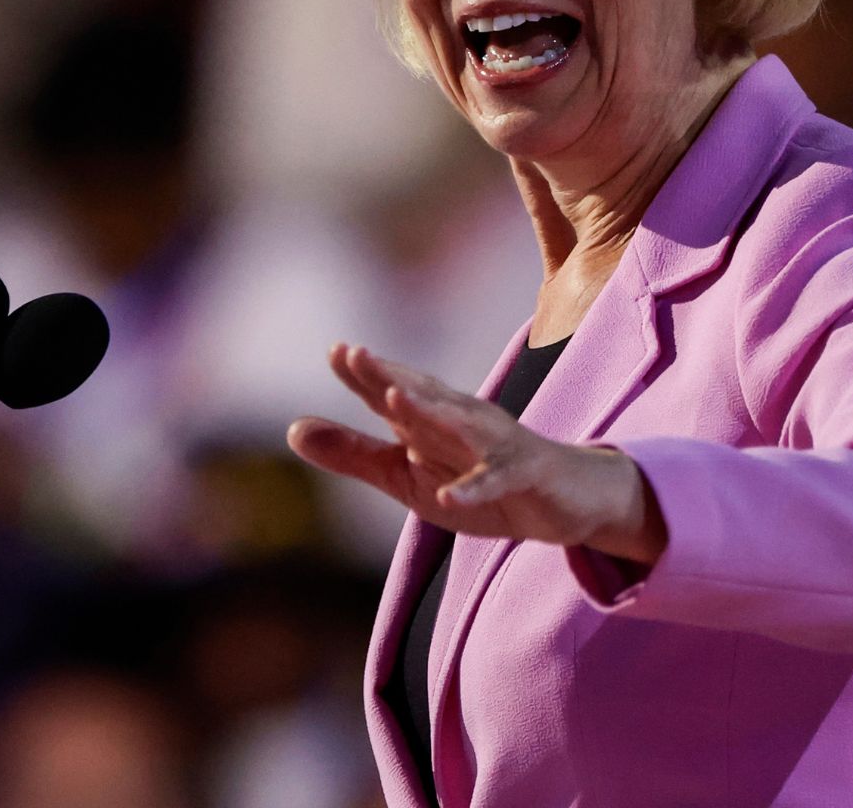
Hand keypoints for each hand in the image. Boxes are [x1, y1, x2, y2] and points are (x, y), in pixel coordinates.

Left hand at [287, 344, 667, 565]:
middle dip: (388, 374)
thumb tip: (291, 428)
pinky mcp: (523, 476)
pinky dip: (474, 486)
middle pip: (421, 396)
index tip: (335, 350)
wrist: (562, 501)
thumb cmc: (477, 481)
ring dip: (428, 412)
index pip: (391, 392)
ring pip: (459, 426)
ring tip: (394, 398)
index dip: (362, 373)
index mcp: (430, 420)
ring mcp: (495, 445)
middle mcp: (462, 421)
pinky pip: (495, 481)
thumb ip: (354, 454)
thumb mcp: (407, 477)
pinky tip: (450, 494)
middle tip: (354, 353)